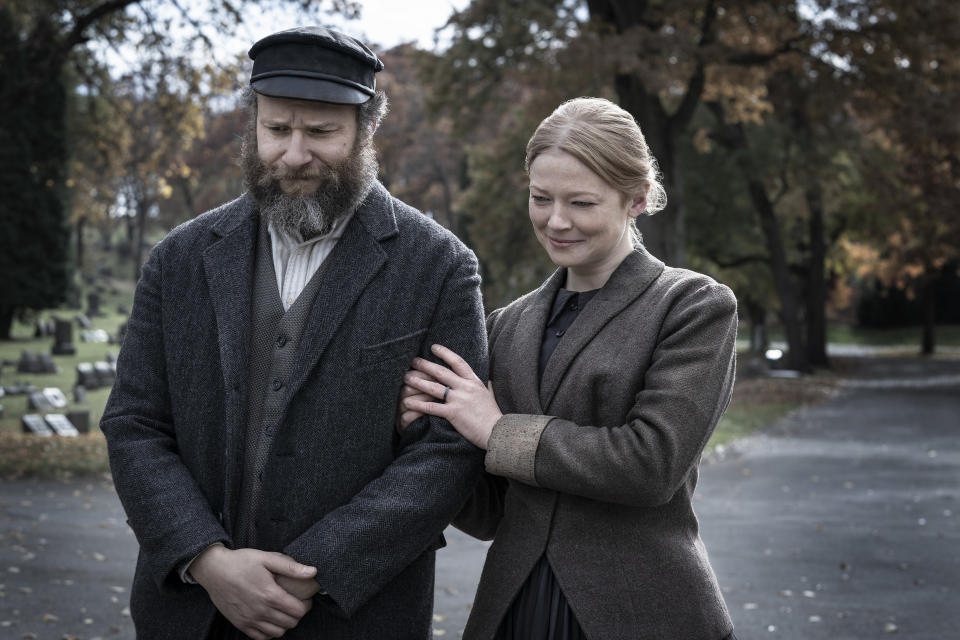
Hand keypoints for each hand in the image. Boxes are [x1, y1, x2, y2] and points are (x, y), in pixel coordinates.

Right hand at [190, 545, 315, 638]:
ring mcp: (250, 620)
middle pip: (290, 623)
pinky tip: (270, 620)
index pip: (298, 610)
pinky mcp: (240, 624)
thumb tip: (313, 571)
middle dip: (297, 614)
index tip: (305, 598)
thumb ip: (291, 567)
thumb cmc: (241, 562)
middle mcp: (261, 611)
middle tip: (296, 603)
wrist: (214, 570)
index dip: (306, 605)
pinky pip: (261, 637)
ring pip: (277, 633)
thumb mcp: (267, 558)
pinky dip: (270, 632)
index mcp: (270, 595)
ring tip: (284, 612)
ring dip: (285, 624)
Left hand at [402, 344, 501, 449]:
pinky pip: (431, 406)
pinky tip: (407, 402)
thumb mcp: (490, 396)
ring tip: (406, 378)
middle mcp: (465, 387)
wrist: (496, 431)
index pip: (458, 362)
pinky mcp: (453, 413)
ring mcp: (459, 399)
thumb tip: (489, 381)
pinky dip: (418, 404)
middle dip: (425, 365)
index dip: (445, 353)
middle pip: (441, 372)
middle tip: (413, 361)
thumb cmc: (493, 416)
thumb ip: (487, 387)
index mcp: (474, 381)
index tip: (433, 347)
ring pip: (433, 387)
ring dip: (418, 382)